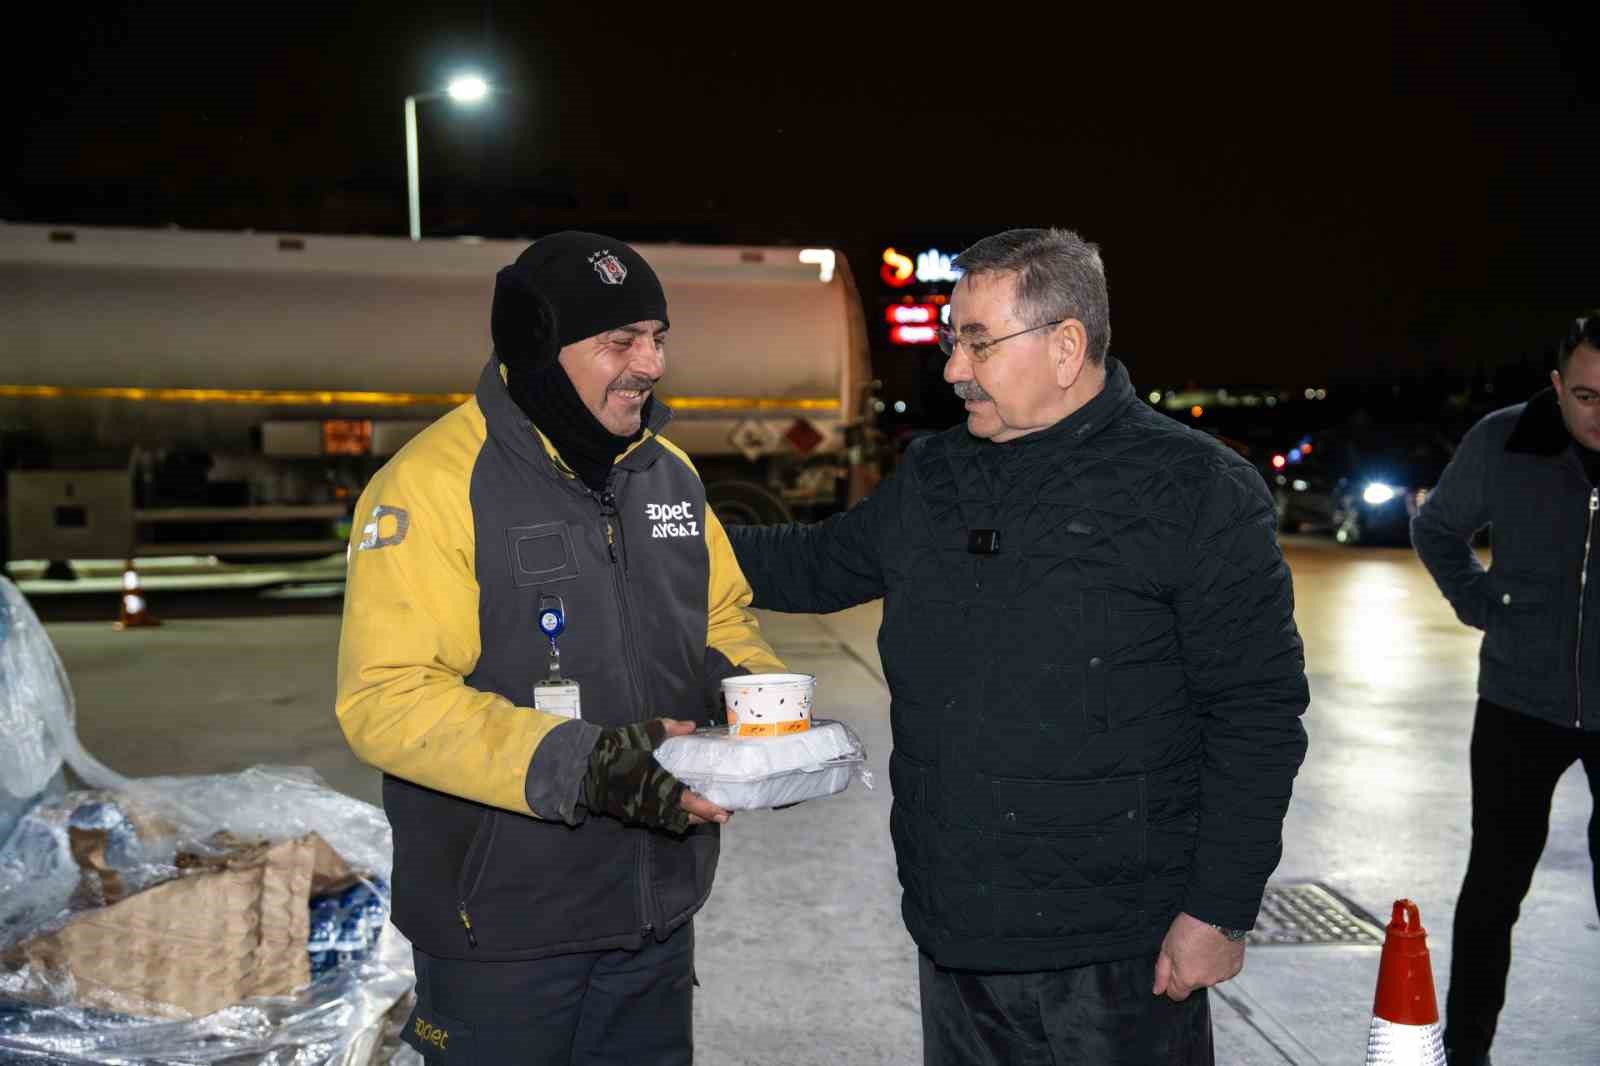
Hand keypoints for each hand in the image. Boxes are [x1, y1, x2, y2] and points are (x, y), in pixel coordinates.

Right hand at [582, 719, 730, 831]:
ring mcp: (642, 812)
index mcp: (658, 785)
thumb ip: (669, 729)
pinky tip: (680, 809)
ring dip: (690, 819)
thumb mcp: (644, 733)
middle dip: (705, 818)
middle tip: (723, 813)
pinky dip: (673, 818)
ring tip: (705, 813)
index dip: (708, 809)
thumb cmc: (616, 750)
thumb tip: (691, 725)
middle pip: (685, 819)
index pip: (689, 802)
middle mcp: (653, 804)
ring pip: (672, 822)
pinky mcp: (632, 814)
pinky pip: (659, 821)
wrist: (584, 767)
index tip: (724, 812)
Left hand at [1152, 912, 1244, 1000]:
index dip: (1172, 983)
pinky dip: (1219, 963)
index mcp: (1187, 979)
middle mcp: (1206, 982)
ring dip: (1205, 967)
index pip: (1177, 995)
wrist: (1217, 914)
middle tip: (1189, 951)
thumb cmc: (1191, 926)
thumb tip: (1158, 990)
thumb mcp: (1167, 947)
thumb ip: (1161, 972)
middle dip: (1189, 972)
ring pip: (1209, 977)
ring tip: (1204, 947)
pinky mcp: (1235, 968)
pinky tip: (1216, 947)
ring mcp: (1222, 976)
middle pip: (1193, 984)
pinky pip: (1223, 970)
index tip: (1174, 969)